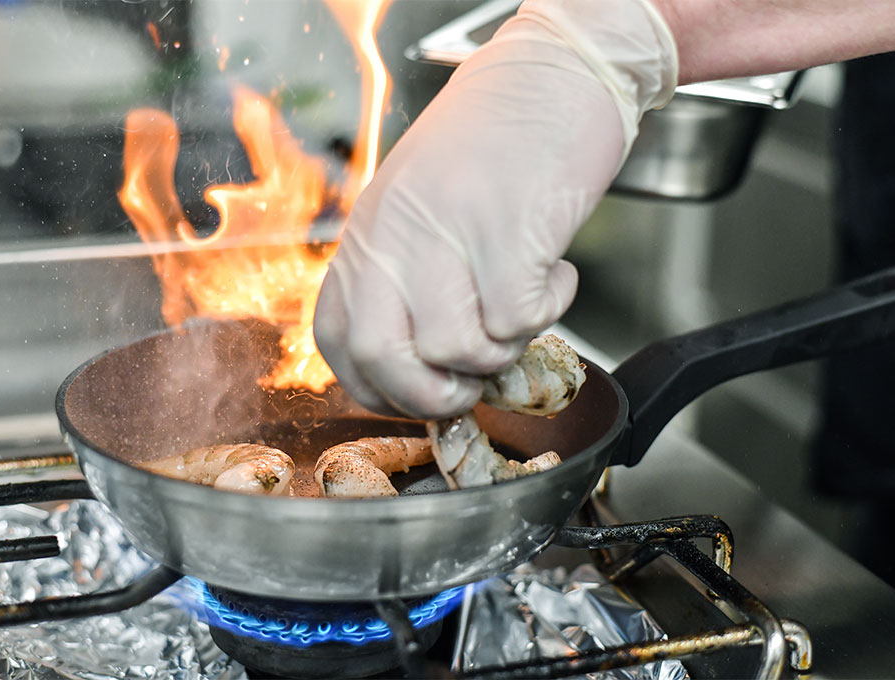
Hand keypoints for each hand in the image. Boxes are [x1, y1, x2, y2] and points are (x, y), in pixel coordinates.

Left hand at [314, 0, 676, 417]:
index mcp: (369, 232)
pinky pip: (519, 319)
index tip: (418, 393)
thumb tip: (424, 363)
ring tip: (523, 306)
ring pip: (456, 351)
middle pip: (384, 359)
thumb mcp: (419, 208)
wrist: (554, 72)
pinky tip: (554, 273)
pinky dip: (549, 310)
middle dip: (433, 396)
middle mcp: (396, 233)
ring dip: (501, 350)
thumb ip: (408, 279)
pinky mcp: (508, 232)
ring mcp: (447, 232)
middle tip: (473, 385)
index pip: (340, 341)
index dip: (378, 388)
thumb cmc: (493, 144)